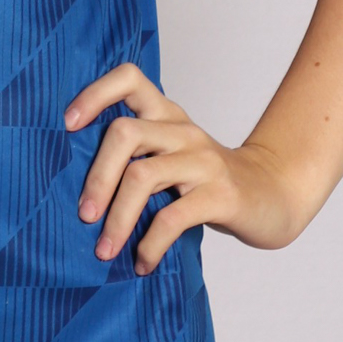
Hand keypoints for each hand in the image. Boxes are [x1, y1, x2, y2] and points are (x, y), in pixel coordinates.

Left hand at [64, 65, 315, 273]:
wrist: (275, 196)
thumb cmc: (209, 181)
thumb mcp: (172, 156)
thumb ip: (136, 156)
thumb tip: (75, 187)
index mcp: (168, 116)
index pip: (130, 78)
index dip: (94, 94)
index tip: (68, 125)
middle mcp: (184, 131)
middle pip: (124, 133)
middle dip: (96, 177)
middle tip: (83, 215)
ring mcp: (204, 161)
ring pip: (142, 176)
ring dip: (117, 218)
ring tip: (105, 249)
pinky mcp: (221, 195)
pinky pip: (172, 217)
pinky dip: (150, 244)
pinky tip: (142, 263)